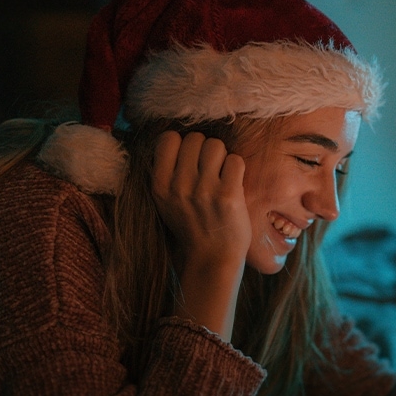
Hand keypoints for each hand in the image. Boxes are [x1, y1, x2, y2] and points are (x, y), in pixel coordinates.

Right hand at [151, 131, 249, 340]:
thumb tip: (178, 137)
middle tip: (208, 171)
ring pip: (216, 145)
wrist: (212, 258)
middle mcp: (179, 186)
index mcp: (159, 185)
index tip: (189, 159)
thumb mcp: (165, 201)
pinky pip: (235, 160)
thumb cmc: (191, 225)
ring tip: (220, 177)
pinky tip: (233, 185)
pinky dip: (237, 169)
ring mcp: (204, 190)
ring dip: (222, 158)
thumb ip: (167, 171)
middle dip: (205, 150)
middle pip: (195, 138)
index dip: (182, 144)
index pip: (168, 138)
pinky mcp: (229, 196)